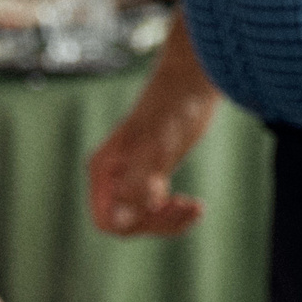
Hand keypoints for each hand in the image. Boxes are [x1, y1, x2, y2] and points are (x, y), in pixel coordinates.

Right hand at [88, 26, 217, 236]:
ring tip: (196, 209)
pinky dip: (174, 211)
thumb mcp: (158, 144)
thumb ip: (137, 181)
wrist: (193, 79)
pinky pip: (155, 206)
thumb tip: (119, 219)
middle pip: (126, 222)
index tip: (167, 206)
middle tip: (190, 207)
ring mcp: (133, 174)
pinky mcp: (152, 172)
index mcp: (105, 169)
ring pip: (142, 217)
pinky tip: (194, 206)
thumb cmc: (174, 105)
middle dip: (157, 222)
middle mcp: (114, 175)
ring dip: (168, 220)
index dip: (137, 222)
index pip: (108, 219)